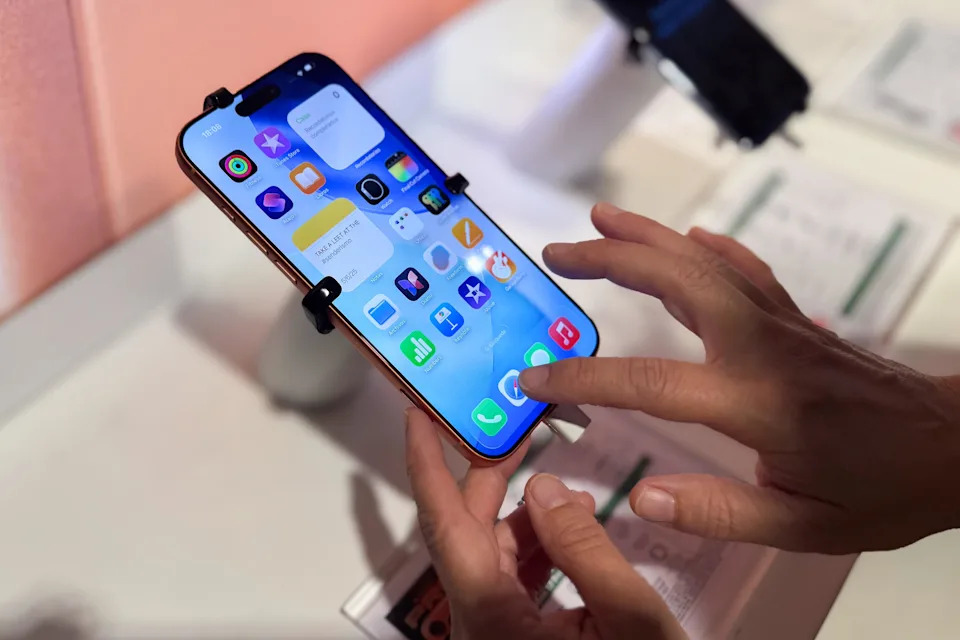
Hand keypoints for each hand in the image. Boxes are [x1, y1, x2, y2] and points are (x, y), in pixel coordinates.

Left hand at [405, 408, 685, 639]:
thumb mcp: (627, 620)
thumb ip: (583, 548)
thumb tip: (544, 487)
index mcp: (491, 615)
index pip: (445, 525)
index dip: (426, 465)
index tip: (416, 417)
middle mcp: (481, 620)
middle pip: (469, 532)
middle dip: (490, 477)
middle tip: (515, 430)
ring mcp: (496, 629)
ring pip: (495, 554)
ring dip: (527, 515)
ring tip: (569, 489)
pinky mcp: (515, 634)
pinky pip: (514, 577)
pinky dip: (540, 547)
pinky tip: (574, 529)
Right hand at [519, 203, 959, 553]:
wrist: (954, 447)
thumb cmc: (880, 491)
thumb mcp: (803, 525)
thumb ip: (720, 511)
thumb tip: (642, 498)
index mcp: (753, 401)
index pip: (648, 381)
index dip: (582, 377)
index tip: (533, 374)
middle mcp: (760, 346)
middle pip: (675, 279)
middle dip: (611, 258)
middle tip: (557, 251)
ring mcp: (780, 324)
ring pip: (705, 262)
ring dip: (648, 236)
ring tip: (599, 218)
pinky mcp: (797, 320)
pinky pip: (747, 270)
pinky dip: (712, 248)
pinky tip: (690, 236)